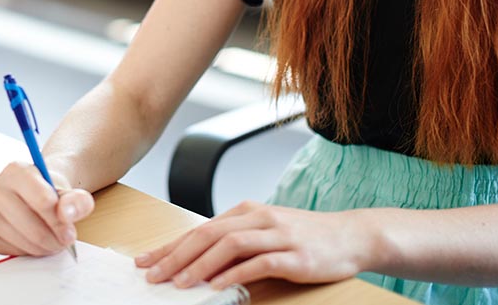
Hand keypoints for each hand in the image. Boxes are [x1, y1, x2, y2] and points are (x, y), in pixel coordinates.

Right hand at [0, 161, 94, 255]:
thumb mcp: (69, 191)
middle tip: (64, 240)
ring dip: (43, 247)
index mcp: (16, 170)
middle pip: (33, 225)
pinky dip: (27, 252)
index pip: (44, 201)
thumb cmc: (49, 193)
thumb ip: (76, 200)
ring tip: (52, 240)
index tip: (70, 229)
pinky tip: (33, 241)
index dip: (61, 221)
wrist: (33, 196)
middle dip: (54, 239)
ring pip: (22, 240)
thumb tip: (66, 214)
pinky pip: (10, 251)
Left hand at [135, 201, 371, 289]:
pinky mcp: (295, 255)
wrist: (352, 236)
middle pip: (207, 234)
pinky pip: (258, 263)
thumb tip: (197, 263)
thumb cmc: (304, 237)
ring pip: (229, 245)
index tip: (145, 261)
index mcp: (246, 211)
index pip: (199, 229)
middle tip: (152, 274)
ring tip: (178, 283)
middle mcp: (258, 218)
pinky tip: (217, 287)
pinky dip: (234, 275)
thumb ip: (236, 243)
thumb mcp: (265, 233)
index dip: (170, 246)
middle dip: (175, 255)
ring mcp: (277, 235)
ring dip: (199, 265)